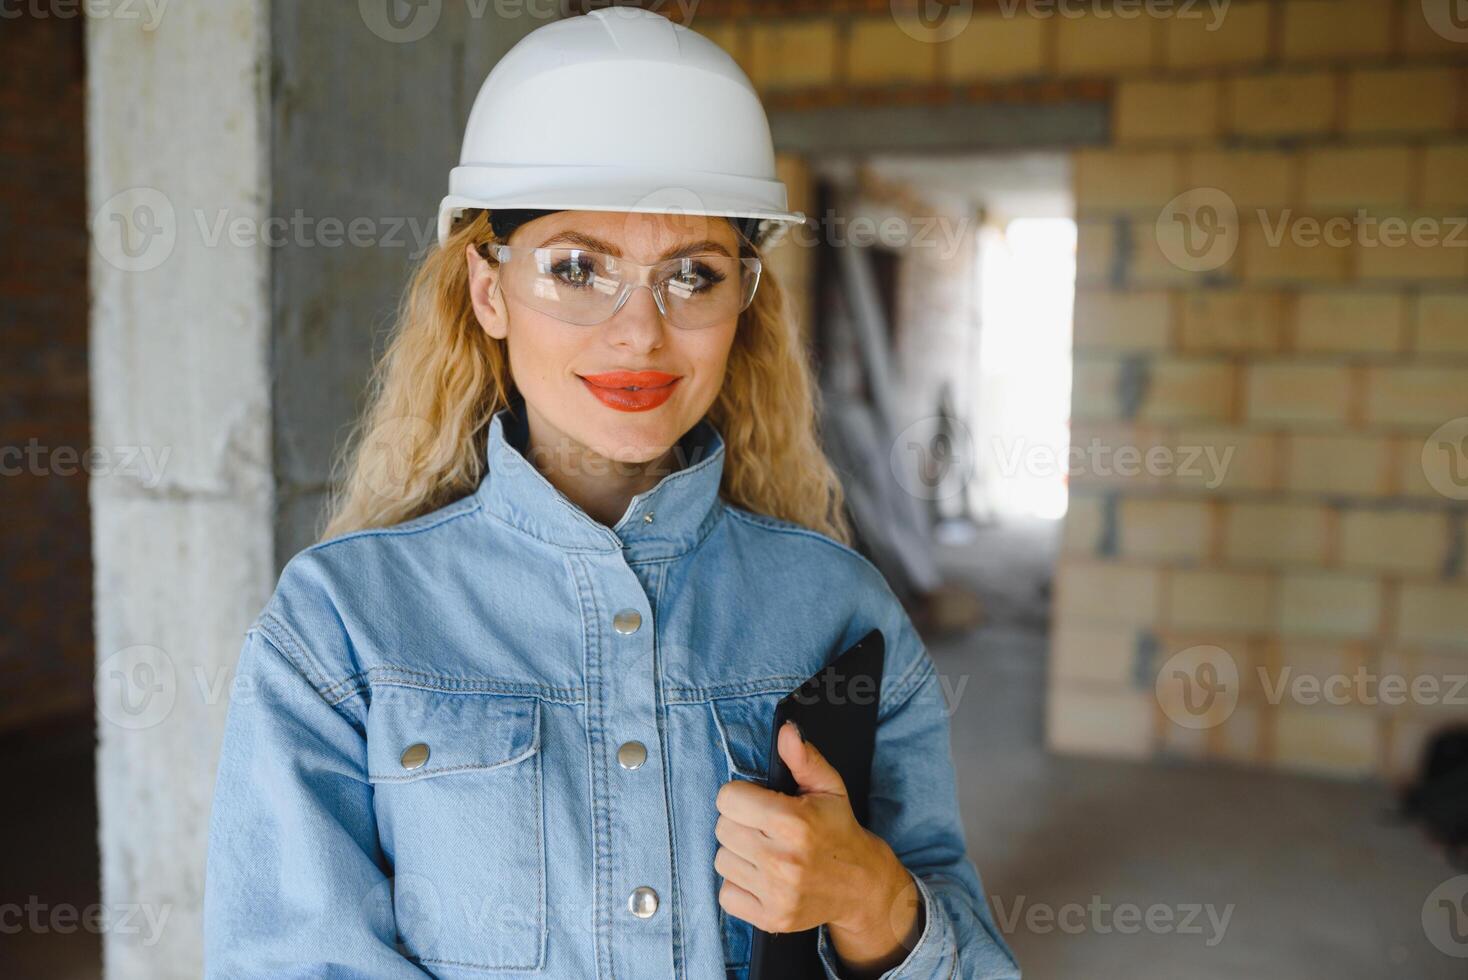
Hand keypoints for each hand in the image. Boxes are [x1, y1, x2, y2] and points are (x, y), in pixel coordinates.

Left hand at [714, 721, 923, 975]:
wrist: (861, 885)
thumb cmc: (838, 830)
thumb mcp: (828, 788)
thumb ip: (803, 758)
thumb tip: (786, 732)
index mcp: (794, 822)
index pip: (728, 798)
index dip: (742, 796)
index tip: (758, 802)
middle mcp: (783, 860)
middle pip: (722, 828)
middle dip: (740, 823)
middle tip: (765, 827)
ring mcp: (777, 893)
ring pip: (721, 860)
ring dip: (738, 854)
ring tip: (765, 851)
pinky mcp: (771, 919)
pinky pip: (726, 894)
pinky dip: (738, 885)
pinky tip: (761, 877)